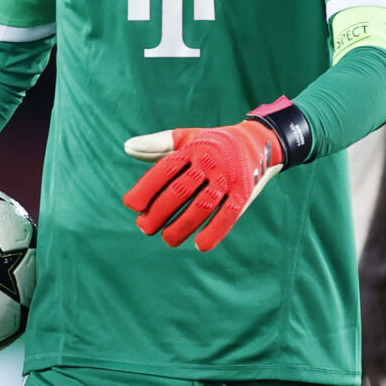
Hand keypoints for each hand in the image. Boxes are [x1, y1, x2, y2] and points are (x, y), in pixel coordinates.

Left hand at [121, 100, 306, 250]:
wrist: (260, 142)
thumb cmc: (213, 144)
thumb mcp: (186, 139)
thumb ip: (156, 146)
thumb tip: (126, 147)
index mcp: (193, 149)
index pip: (165, 170)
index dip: (146, 188)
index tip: (131, 205)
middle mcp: (210, 161)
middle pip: (181, 190)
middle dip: (159, 212)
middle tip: (144, 228)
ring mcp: (228, 178)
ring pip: (202, 205)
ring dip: (182, 226)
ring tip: (167, 240)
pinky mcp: (244, 192)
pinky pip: (229, 214)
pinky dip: (215, 231)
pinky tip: (200, 246)